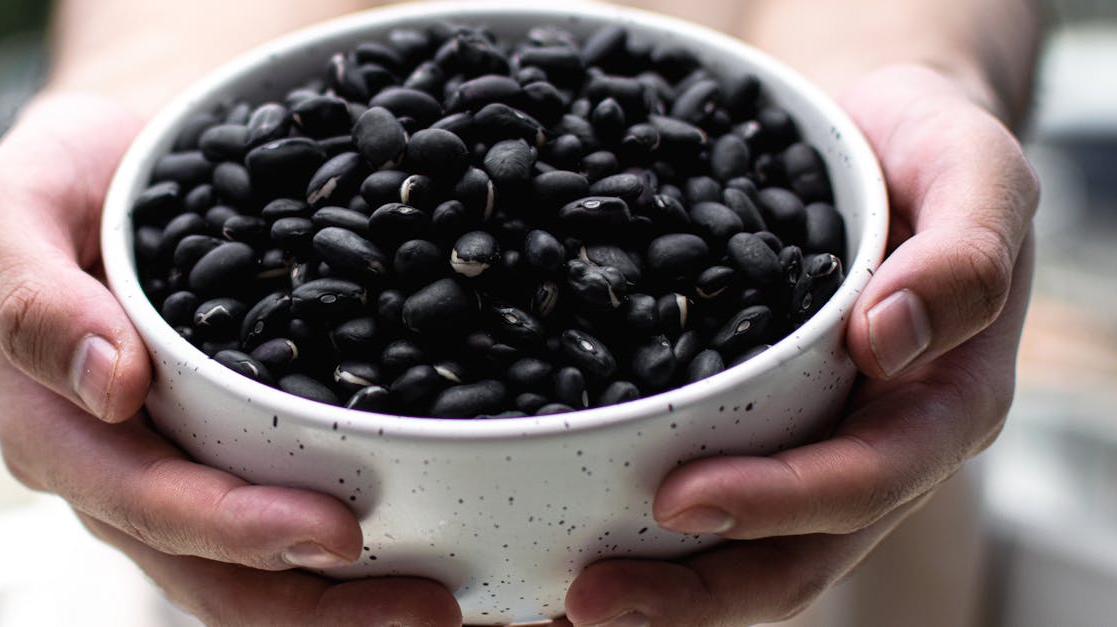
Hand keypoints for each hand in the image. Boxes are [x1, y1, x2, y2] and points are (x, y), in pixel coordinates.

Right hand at [0, 93, 460, 625]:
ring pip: (259, 568)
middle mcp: (126, 471)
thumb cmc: (66, 180)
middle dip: (316, 604)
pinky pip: (290, 512)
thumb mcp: (17, 207)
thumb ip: (32, 292)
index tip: (338, 532)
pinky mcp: (238, 448)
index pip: (153, 506)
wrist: (120, 167)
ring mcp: (184, 469)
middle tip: (426, 610)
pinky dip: (358, 550)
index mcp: (64, 433)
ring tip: (443, 607)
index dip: (240, 531)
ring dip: (347, 601)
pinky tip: (432, 553)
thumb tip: (109, 379)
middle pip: (215, 568)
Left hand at [562, 64, 1038, 625]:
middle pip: (796, 553)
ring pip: (747, 550)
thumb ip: (961, 256)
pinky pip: (708, 492)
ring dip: (662, 585)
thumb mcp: (973, 170)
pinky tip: (566, 541)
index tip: (677, 499)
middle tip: (589, 598)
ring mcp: (813, 446)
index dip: (777, 502)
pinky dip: (644, 535)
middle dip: (697, 588)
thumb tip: (890, 336)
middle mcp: (875, 447)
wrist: (881, 140)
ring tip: (564, 599)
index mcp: (940, 405)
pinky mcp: (757, 428)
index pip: (863, 479)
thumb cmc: (928, 152)